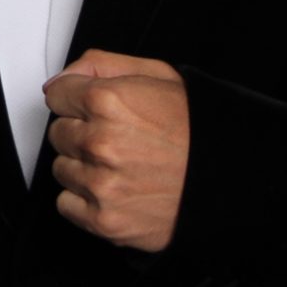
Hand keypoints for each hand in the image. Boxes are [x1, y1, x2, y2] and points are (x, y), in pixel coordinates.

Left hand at [43, 50, 189, 252]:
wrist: (230, 179)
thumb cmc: (197, 129)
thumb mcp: (158, 75)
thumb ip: (101, 65)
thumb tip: (64, 77)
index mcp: (108, 101)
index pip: (56, 95)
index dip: (76, 100)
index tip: (92, 109)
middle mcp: (100, 143)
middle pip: (58, 133)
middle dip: (81, 132)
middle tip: (117, 138)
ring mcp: (101, 184)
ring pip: (61, 169)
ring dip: (83, 167)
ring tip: (121, 165)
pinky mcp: (104, 220)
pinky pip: (66, 204)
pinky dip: (85, 199)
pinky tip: (115, 189)